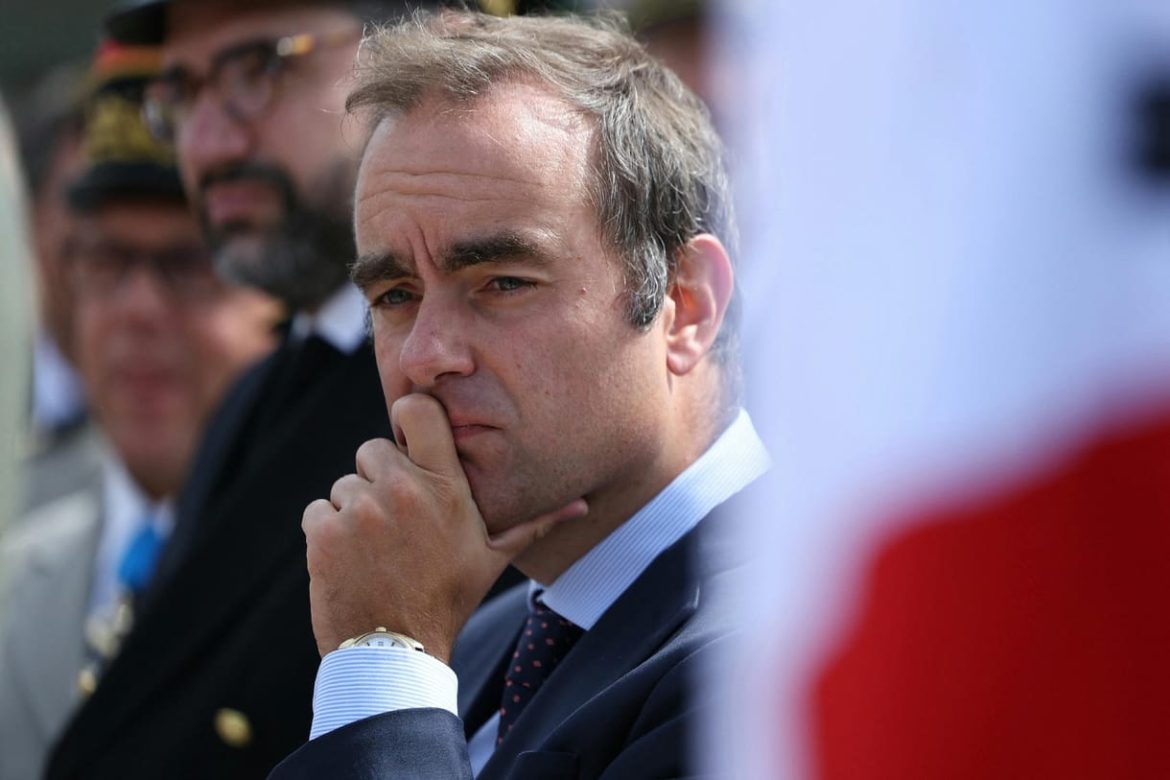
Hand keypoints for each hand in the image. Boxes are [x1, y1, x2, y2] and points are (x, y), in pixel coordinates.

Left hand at [302, 393, 586, 661]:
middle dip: (379, 478)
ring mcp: (362, 510)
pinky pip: (319, 510)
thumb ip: (534, 523)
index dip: (408, 417)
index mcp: (446, 487)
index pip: (418, 411)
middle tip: (395, 521)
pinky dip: (328, 532)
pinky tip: (351, 560)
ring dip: (353, 511)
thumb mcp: (494, 559)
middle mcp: (404, 490)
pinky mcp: (326, 532)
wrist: (395, 652)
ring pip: (344, 484)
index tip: (409, 441)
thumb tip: (582, 506)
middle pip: (374, 449)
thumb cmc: (449, 599)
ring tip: (376, 549)